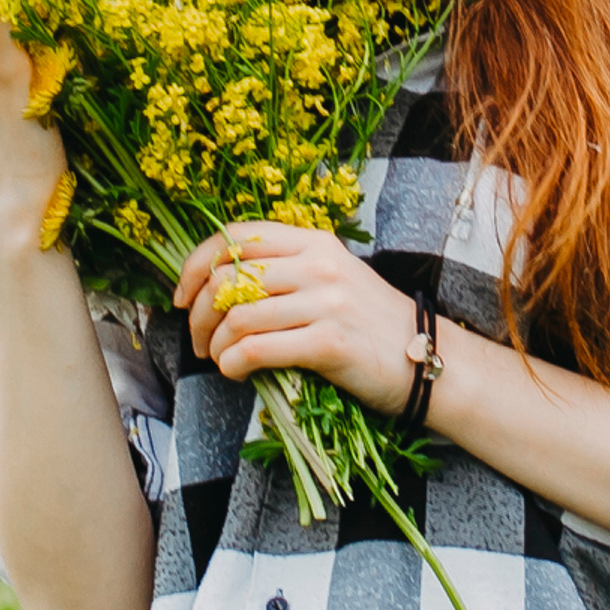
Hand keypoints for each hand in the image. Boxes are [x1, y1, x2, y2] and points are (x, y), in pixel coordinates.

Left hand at [174, 220, 420, 411]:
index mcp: (313, 241)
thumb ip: (284, 271)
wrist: (427, 359)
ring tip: (218, 360)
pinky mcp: (329, 342)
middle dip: (199, 314)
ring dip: (215, 345)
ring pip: (239, 316)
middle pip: (229, 278)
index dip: (196, 264)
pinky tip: (235, 372)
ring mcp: (325, 302)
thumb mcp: (330, 278)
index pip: (235, 236)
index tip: (182, 295)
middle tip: (198, 340)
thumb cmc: (369, 323)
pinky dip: (233, 363)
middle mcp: (318, 264)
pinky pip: (257, 349)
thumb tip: (217, 288)